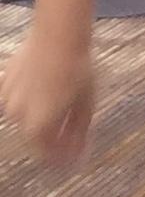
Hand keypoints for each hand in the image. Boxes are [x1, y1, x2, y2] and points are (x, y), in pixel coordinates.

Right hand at [1, 33, 96, 165]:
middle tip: (72, 138)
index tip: (74, 157)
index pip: (45, 154)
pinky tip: (47, 98)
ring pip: (24, 121)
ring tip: (63, 116)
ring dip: (41, 123)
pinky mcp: (4, 85)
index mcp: (38, 125)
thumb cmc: (77, 72)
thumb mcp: (85, 106)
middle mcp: (17, 116)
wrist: (57, 38)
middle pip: (35, 138)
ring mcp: (7, 100)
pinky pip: (17, 104)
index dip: (61, 158)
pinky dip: (31, 106)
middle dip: (53, 141)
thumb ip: (78, 132)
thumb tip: (77, 151)